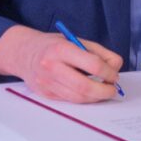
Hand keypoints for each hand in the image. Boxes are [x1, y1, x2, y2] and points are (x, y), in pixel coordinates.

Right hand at [0, 25, 122, 101]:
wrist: (24, 53)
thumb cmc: (53, 45)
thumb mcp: (76, 40)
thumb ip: (99, 52)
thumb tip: (116, 66)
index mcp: (62, 49)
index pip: (92, 65)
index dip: (108, 72)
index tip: (114, 74)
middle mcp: (52, 67)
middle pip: (84, 86)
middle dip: (104, 90)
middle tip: (113, 88)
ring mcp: (47, 83)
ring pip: (77, 97)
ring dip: (96, 97)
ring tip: (104, 91)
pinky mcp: (45, 94)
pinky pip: (70, 100)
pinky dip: (84, 98)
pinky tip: (90, 92)